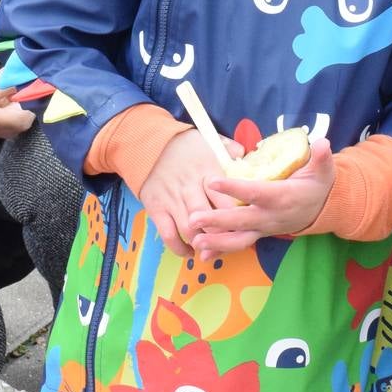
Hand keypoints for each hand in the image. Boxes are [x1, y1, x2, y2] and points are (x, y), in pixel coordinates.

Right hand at [138, 129, 237, 256]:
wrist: (147, 143)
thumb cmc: (183, 144)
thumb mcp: (208, 140)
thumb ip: (227, 148)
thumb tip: (245, 154)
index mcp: (207, 171)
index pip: (226, 199)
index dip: (237, 217)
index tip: (244, 226)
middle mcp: (190, 187)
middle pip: (210, 218)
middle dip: (221, 235)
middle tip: (230, 243)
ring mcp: (172, 199)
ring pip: (190, 229)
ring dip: (202, 243)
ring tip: (211, 249)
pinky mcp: (156, 208)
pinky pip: (168, 234)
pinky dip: (179, 248)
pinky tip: (190, 252)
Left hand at [190, 138, 333, 253]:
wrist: (322, 209)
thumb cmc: (317, 185)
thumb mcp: (322, 170)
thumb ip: (321, 158)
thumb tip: (323, 143)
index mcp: (282, 197)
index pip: (255, 192)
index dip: (234, 188)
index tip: (213, 181)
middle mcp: (271, 216)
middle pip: (242, 220)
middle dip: (217, 221)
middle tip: (194, 219)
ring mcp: (264, 228)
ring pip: (239, 239)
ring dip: (216, 242)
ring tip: (195, 242)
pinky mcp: (259, 233)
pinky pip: (239, 244)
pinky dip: (221, 250)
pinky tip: (202, 256)